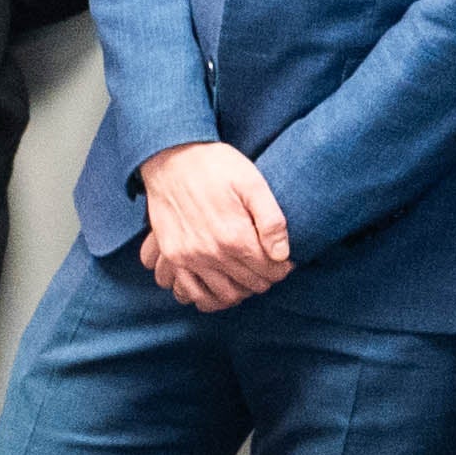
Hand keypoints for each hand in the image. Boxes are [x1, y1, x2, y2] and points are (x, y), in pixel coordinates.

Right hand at [134, 139, 294, 310]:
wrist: (171, 157)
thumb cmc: (216, 166)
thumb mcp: (252, 182)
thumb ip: (271, 220)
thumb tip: (282, 255)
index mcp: (235, 236)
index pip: (270, 270)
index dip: (283, 268)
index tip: (284, 259)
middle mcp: (211, 253)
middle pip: (251, 284)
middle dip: (266, 278)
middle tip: (269, 265)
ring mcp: (189, 257)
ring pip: (225, 294)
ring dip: (242, 290)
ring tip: (247, 275)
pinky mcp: (173, 256)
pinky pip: (192, 292)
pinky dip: (210, 297)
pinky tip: (221, 286)